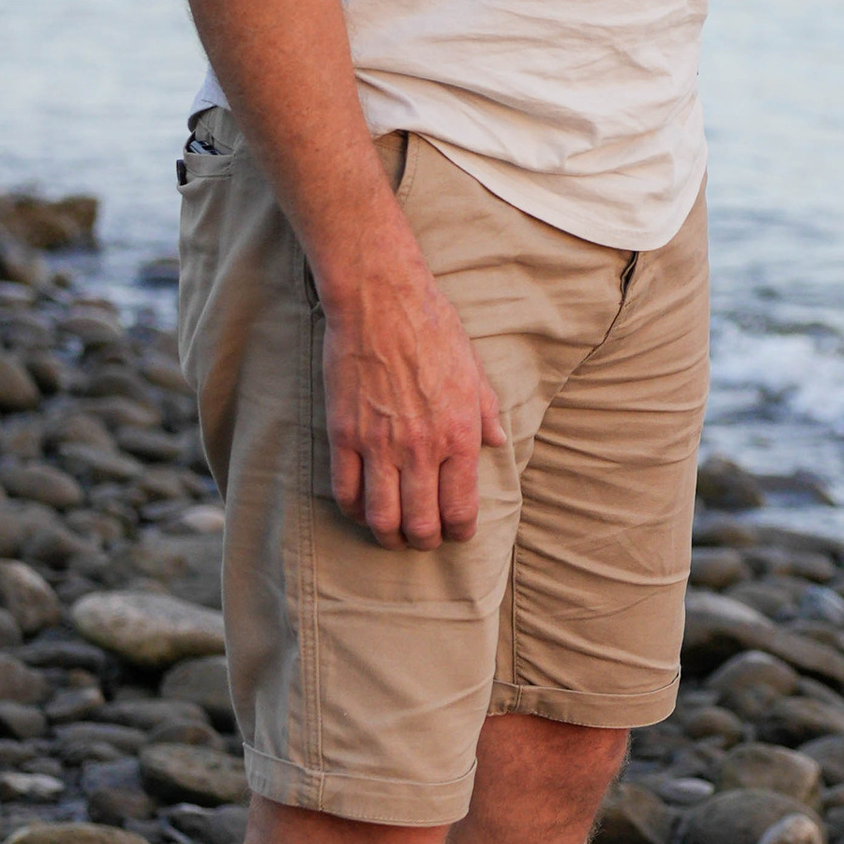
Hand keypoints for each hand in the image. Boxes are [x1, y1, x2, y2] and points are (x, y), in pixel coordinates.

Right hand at [317, 206, 505, 548]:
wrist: (381, 301)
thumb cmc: (432, 327)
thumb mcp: (473, 368)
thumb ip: (486, 412)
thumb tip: (499, 441)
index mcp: (459, 433)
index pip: (460, 508)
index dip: (459, 532)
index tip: (457, 534)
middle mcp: (421, 447)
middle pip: (420, 524)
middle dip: (424, 542)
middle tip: (423, 540)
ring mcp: (379, 444)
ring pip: (381, 518)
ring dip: (387, 536)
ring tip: (392, 534)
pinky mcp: (344, 435)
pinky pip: (346, 491)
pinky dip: (354, 510)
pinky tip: (362, 508)